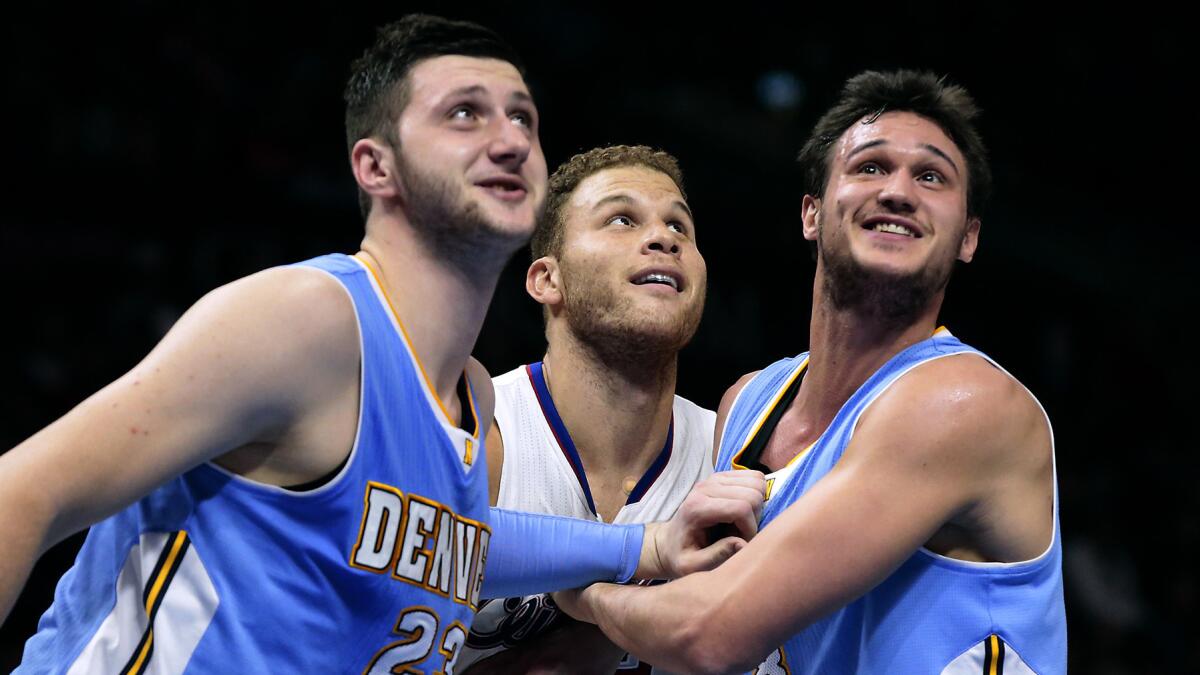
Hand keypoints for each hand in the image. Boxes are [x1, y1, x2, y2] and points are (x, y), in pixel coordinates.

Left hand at [639, 470, 765, 578]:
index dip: (750, 528)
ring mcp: (714, 478)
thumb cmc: (682, 555)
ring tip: (740, 523)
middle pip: (753, 494)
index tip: (742, 543)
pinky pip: (754, 477)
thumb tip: (743, 544)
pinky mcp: (722, 476)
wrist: (670, 540)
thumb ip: (716, 556)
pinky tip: (742, 512)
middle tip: (741, 534)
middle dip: (754, 518)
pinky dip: (756, 494)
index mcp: (698, 507)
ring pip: (756, 482)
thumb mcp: (692, 565)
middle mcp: (705, 487)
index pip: (741, 508)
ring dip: (756, 506)